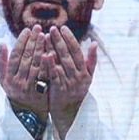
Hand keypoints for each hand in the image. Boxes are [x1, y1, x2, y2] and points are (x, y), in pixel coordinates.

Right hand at [0, 25, 50, 116]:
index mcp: (8, 78)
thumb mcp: (3, 80)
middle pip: (26, 58)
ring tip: (44, 35)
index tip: (26, 30)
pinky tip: (52, 49)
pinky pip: (46, 72)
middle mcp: (18, 82)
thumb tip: (2, 44)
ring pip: (36, 64)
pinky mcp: (42, 90)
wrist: (28, 111)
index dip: (21, 42)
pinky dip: (49, 61)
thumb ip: (1, 62)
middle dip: (32, 41)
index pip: (15, 56)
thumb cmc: (15, 90)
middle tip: (37, 28)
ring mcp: (31, 87)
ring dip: (41, 48)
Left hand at [44, 25, 96, 139]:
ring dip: (53, 49)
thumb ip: (91, 60)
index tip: (63, 28)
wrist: (70, 111)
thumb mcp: (88, 76)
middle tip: (52, 28)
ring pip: (60, 63)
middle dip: (59, 40)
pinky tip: (44, 54)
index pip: (77, 51)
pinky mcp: (59, 89)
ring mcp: (68, 82)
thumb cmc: (77, 90)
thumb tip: (94, 42)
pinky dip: (50, 64)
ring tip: (45, 37)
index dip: (70, 39)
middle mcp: (78, 76)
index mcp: (84, 71)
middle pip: (68, 55)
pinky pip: (54, 74)